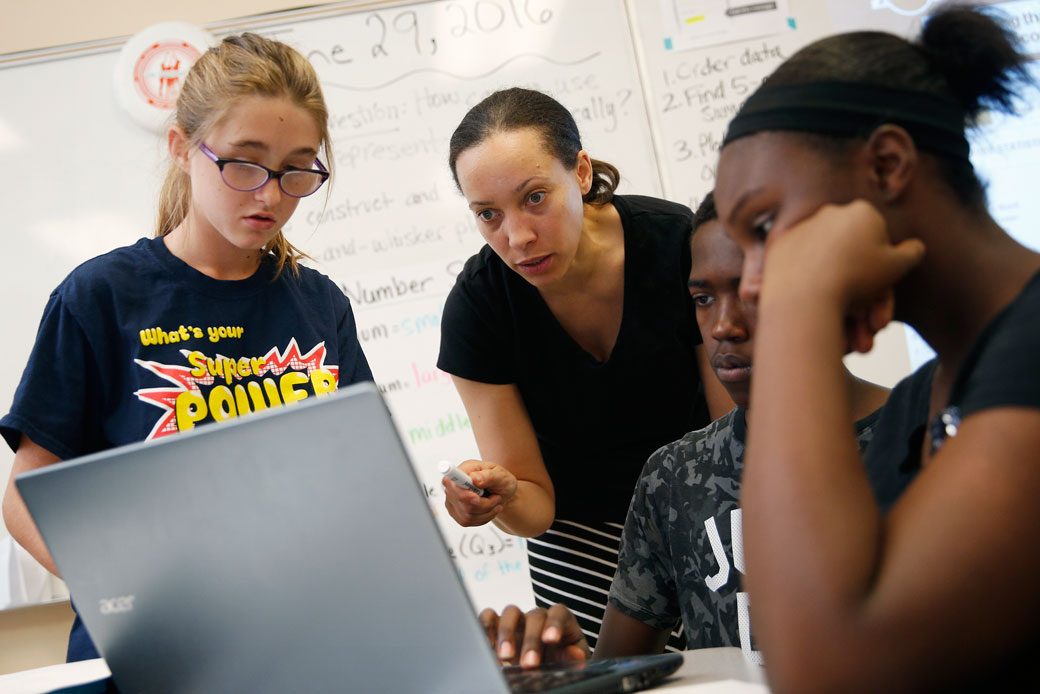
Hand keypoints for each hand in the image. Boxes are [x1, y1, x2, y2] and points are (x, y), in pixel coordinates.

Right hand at [442, 460, 516, 526]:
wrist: (503, 492)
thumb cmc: (500, 481)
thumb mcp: (501, 475)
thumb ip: (488, 476)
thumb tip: (474, 478)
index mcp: (463, 470)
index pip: (451, 482)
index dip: (461, 492)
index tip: (476, 498)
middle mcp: (453, 485)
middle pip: (462, 502)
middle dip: (484, 504)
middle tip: (496, 498)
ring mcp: (452, 500)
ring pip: (467, 514)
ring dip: (487, 511)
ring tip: (495, 502)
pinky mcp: (456, 514)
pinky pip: (468, 521)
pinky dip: (484, 518)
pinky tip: (489, 509)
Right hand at [479, 604, 590, 667]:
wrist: (542, 668)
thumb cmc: (559, 662)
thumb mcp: (570, 661)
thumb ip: (573, 656)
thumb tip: (575, 653)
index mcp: (559, 621)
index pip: (558, 613)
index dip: (554, 624)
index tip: (551, 640)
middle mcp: (537, 617)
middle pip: (534, 617)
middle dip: (530, 641)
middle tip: (529, 664)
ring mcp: (516, 620)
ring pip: (510, 613)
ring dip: (506, 633)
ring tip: (505, 657)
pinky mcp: (496, 627)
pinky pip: (488, 617)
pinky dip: (485, 628)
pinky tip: (486, 647)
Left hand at [762, 200, 924, 351]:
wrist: (802, 296)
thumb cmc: (857, 278)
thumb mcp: (897, 265)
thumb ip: (910, 253)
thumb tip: (915, 247)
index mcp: (860, 211)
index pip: (880, 249)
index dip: (885, 284)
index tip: (881, 313)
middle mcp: (828, 214)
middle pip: (852, 264)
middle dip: (866, 305)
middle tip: (869, 333)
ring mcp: (800, 231)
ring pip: (829, 273)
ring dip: (844, 310)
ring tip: (852, 343)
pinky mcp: (777, 250)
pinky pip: (803, 276)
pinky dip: (814, 296)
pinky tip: (823, 322)